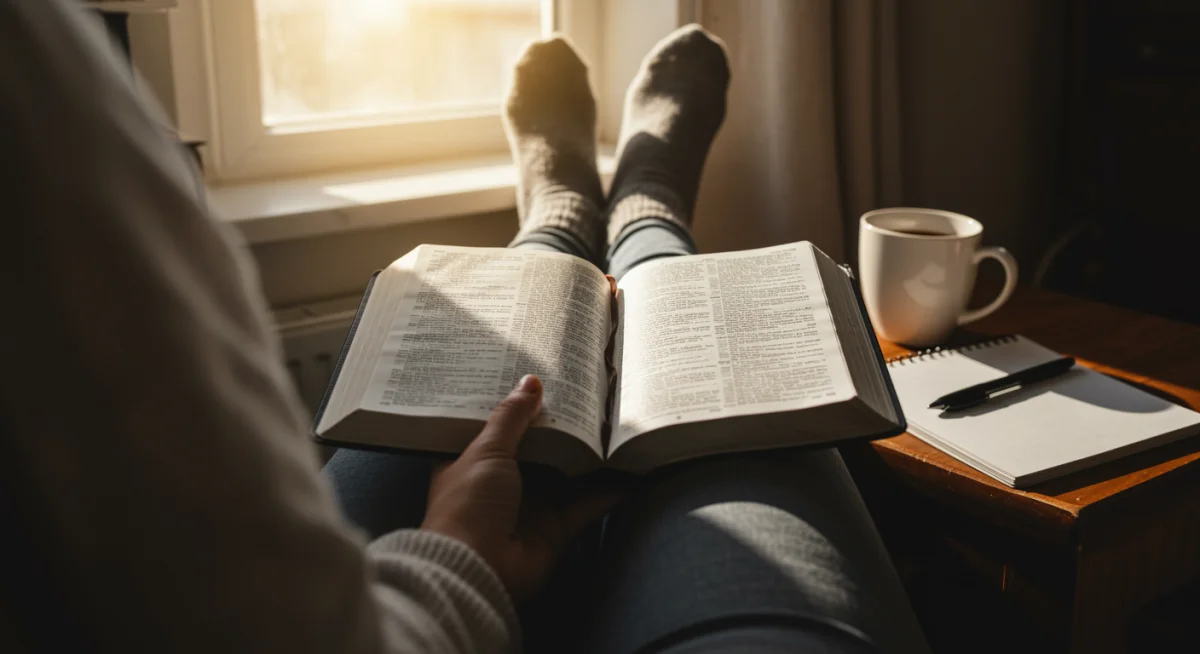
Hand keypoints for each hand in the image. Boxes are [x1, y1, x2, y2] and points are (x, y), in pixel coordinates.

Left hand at [421, 375, 621, 600]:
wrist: (475, 571)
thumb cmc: (469, 505)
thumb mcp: (486, 450)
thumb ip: (511, 417)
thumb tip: (531, 380)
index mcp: (474, 461)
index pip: (498, 427)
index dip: (518, 405)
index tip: (542, 376)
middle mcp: (504, 482)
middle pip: (539, 447)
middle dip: (562, 425)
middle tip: (590, 392)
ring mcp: (533, 505)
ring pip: (568, 473)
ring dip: (591, 454)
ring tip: (618, 422)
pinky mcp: (558, 527)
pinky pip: (589, 503)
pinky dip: (612, 489)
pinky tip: (635, 468)